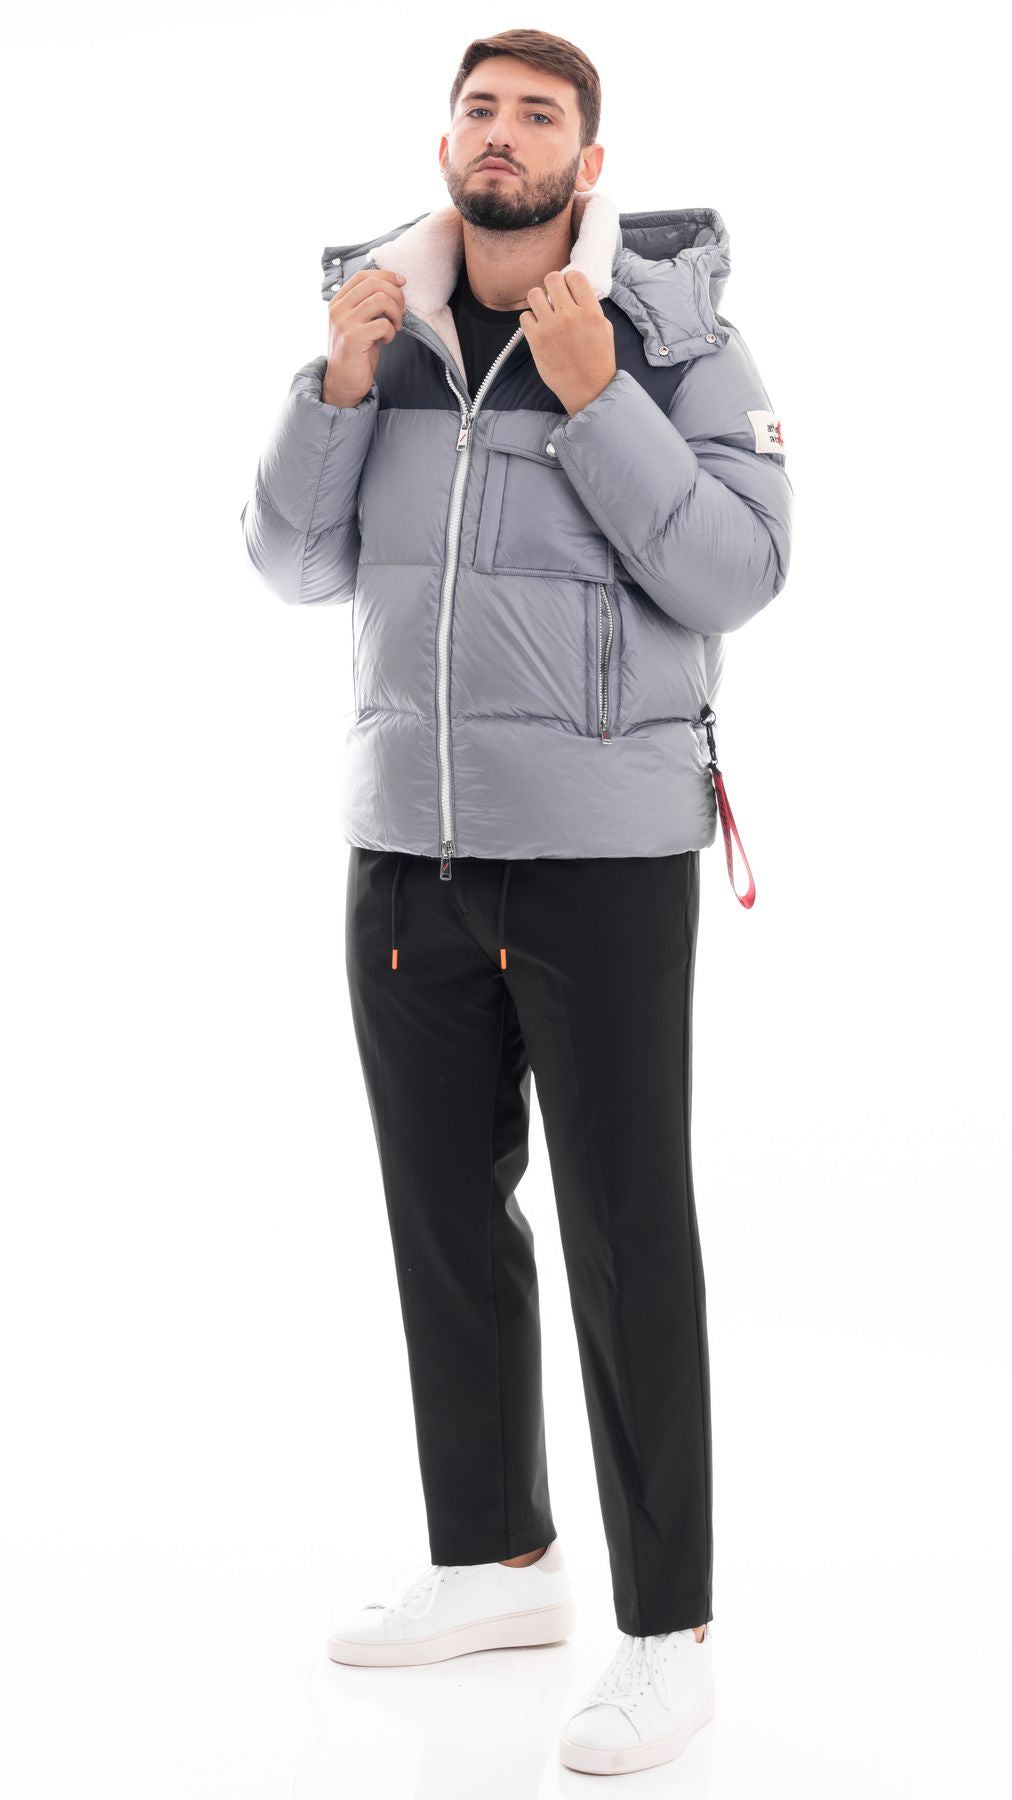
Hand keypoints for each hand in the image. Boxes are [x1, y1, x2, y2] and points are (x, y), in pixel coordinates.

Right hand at [323, 266, 405, 406]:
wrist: (343, 383)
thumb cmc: (357, 353)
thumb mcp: (359, 323)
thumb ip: (368, 304)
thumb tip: (394, 285)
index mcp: (338, 302)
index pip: (363, 276)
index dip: (385, 275)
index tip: (401, 283)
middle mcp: (338, 309)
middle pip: (373, 284)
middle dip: (396, 295)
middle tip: (401, 312)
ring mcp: (344, 323)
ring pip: (380, 299)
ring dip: (396, 312)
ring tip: (395, 326)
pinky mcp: (354, 338)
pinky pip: (382, 323)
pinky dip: (390, 331)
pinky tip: (386, 340)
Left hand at [517, 268, 616, 415]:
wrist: (587, 389)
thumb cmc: (598, 360)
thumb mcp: (604, 328)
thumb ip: (590, 307)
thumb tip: (575, 292)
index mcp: (591, 311)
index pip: (574, 276)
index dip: (569, 280)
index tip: (568, 290)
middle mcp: (570, 316)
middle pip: (552, 278)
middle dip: (552, 286)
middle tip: (555, 298)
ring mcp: (551, 327)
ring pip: (534, 294)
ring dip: (538, 300)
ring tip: (544, 312)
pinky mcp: (536, 340)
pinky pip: (524, 316)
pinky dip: (530, 320)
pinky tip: (539, 328)